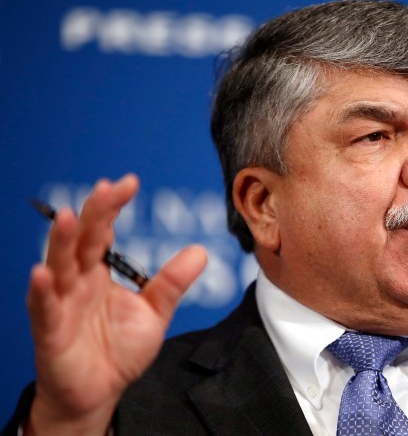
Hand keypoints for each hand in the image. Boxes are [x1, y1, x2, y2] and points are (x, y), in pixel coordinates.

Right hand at [26, 174, 206, 434]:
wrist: (99, 391)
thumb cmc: (119, 349)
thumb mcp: (154, 312)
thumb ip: (172, 282)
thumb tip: (200, 251)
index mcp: (99, 272)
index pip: (104, 231)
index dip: (112, 207)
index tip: (128, 183)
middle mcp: (78, 281)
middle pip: (83, 240)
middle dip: (94, 213)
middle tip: (107, 188)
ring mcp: (61, 303)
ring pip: (59, 266)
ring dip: (62, 242)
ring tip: (70, 217)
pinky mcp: (50, 331)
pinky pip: (43, 308)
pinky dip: (41, 290)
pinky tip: (42, 272)